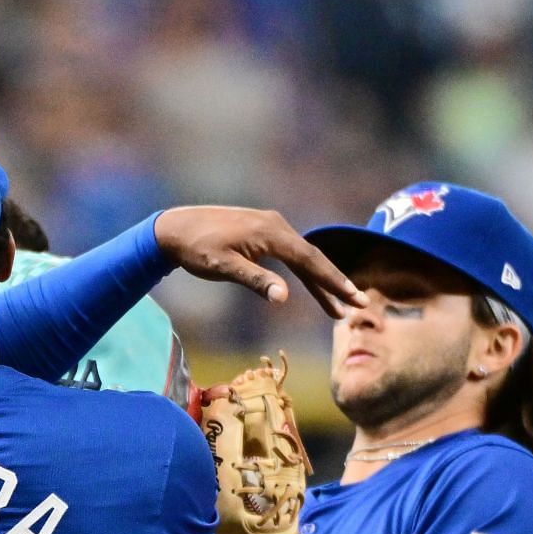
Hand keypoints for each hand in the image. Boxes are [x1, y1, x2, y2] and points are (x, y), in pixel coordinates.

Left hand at [154, 207, 366, 318]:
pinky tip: (310, 286)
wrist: (174, 229)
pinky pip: (290, 254)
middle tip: (359, 305)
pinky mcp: (262, 232)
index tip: (353, 297)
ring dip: (320, 282)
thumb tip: (284, 298)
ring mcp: (270, 226)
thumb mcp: (223, 267)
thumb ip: (255, 281)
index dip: (333, 281)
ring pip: (302, 258)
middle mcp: (276, 225)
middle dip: (335, 284)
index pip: (310, 261)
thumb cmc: (196, 249)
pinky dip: (302, 272)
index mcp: (271, 232)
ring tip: (338, 308)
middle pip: (312, 258)